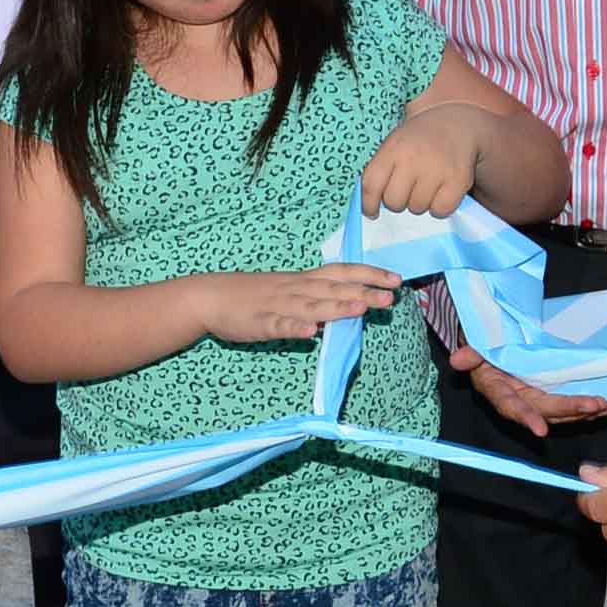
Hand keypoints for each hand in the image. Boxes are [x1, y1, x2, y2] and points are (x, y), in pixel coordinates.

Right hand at [191, 265, 400, 345]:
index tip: (396, 279)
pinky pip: (278, 325)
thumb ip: (318, 298)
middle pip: (333, 289)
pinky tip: (309, 333)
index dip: (369, 275)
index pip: (342, 273)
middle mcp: (296, 289)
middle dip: (363, 292)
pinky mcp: (259, 322)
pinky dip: (294, 328)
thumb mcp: (290, 292)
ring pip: (311, 305)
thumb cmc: (253, 295)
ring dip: (337, 307)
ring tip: (361, 310)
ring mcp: (277, 305)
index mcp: (304, 281)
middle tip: (391, 298)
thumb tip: (349, 303)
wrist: (210, 296)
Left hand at [359, 106, 489, 218]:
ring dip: (420, 203)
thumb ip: (381, 170)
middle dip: (398, 202)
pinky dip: (440, 207)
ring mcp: (437, 169)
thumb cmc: (420, 140)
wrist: (457, 123)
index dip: (368, 204)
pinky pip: (441, 210)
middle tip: (408, 191)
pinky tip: (441, 192)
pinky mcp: (458, 180)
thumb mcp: (395, 145)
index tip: (372, 212)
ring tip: (427, 186)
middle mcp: (413, 158)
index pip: (371, 184)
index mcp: (393, 148)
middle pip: (394, 202)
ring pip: (417, 208)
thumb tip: (371, 208)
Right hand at [451, 337, 606, 437]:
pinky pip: (564, 406)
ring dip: (581, 412)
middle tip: (594, 405)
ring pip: (557, 412)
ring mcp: (533, 399)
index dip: (525, 418)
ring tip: (601, 406)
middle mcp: (517, 400)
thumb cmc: (483, 345)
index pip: (511, 406)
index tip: (541, 431)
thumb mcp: (475, 346)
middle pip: (543, 410)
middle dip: (569, 409)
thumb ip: (470, 354)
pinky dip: (582, 408)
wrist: (490, 346)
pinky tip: (600, 407)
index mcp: (497, 391)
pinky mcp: (545, 395)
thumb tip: (456, 360)